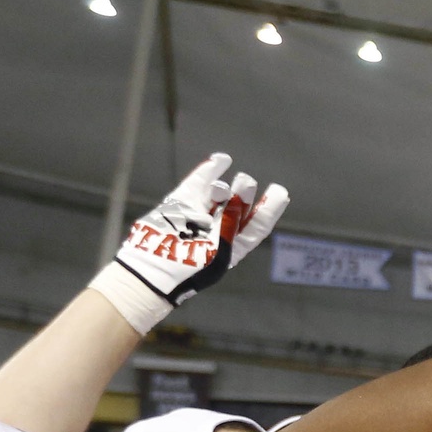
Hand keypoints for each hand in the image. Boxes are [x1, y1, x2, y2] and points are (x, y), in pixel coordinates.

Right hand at [101, 150, 289, 320]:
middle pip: (238, 208)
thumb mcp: (217, 250)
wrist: (150, 272)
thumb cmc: (190, 268)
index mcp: (232, 248)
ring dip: (226, 186)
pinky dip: (208, 172)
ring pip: (218, 196)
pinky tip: (222, 159)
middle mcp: (217, 232)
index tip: (280, 192)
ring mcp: (197, 218)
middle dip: (244, 195)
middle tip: (246, 182)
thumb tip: (237, 198)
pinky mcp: (179, 207)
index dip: (269, 209)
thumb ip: (229, 224)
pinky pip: (196, 186)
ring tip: (231, 182)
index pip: (256, 225)